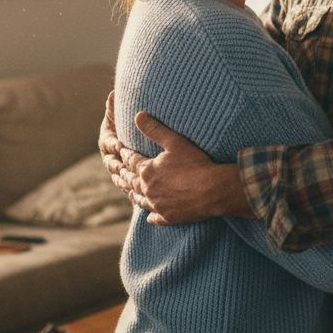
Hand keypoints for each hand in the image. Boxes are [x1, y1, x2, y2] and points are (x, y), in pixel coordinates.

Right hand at [99, 92, 149, 201]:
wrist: (132, 140)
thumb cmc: (126, 125)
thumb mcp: (120, 117)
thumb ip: (116, 108)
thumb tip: (112, 94)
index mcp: (107, 142)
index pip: (108, 143)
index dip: (114, 144)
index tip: (121, 144)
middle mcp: (110, 158)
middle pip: (112, 163)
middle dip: (119, 165)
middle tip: (127, 166)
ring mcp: (117, 171)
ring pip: (119, 177)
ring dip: (125, 180)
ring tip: (134, 182)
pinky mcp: (127, 181)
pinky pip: (128, 187)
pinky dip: (133, 191)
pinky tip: (141, 194)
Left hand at [128, 111, 252, 224]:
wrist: (213, 190)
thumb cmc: (195, 164)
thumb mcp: (175, 142)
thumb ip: (155, 129)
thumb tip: (137, 115)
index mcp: (147, 170)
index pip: (131, 160)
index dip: (126, 153)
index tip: (121, 149)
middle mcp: (148, 189)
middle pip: (131, 181)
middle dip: (125, 174)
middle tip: (119, 170)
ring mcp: (157, 205)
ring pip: (139, 200)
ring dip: (133, 194)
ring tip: (129, 191)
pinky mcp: (168, 217)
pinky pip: (154, 217)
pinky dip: (150, 216)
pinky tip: (149, 216)